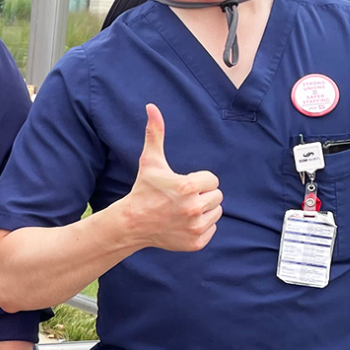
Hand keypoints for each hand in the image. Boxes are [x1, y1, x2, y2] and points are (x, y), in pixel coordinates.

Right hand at [121, 104, 222, 251]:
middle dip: (202, 194)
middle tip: (181, 198)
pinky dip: (200, 226)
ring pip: (216, 213)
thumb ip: (155, 133)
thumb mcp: (150, 161)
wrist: (132, 223)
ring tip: (182, 209)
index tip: (181, 185)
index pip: (213, 180)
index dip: (198, 180)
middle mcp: (194, 208)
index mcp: (188, 187)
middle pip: (217, 196)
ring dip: (203, 210)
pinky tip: (183, 222)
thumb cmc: (143, 189)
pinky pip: (211, 229)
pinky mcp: (196, 242)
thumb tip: (152, 107)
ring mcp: (196, 227)